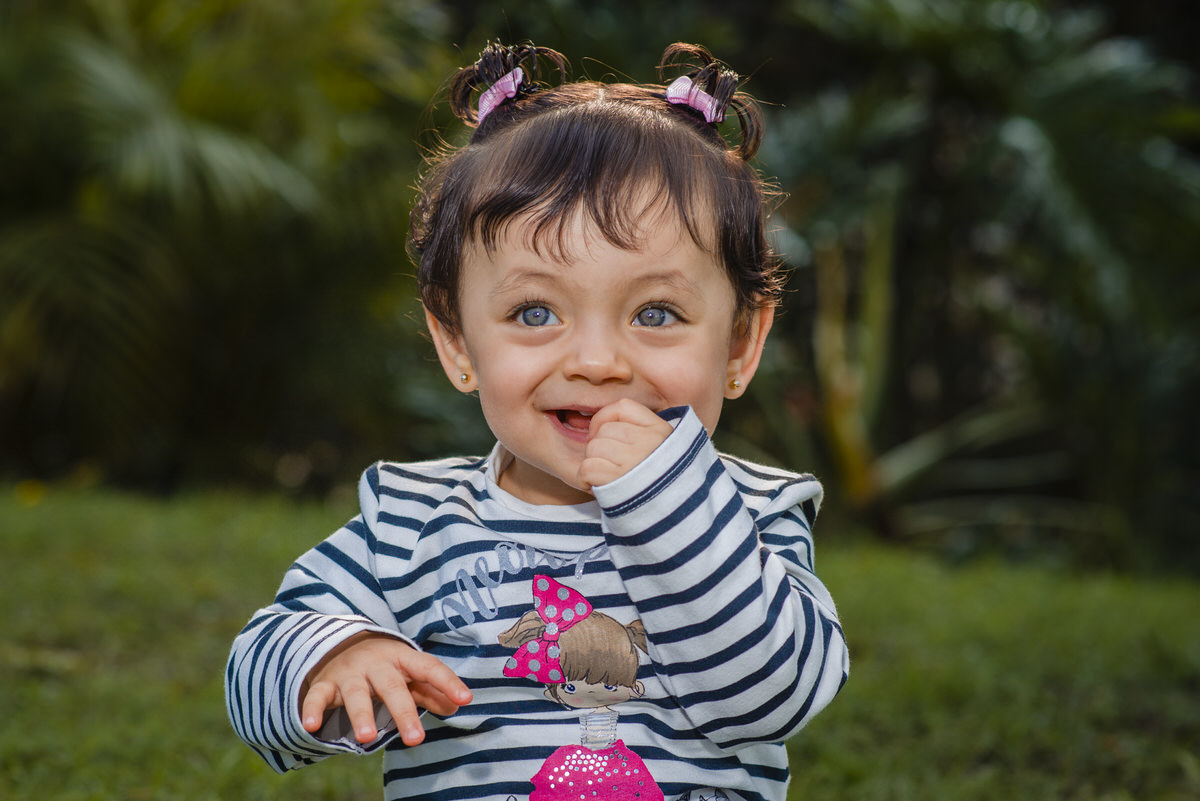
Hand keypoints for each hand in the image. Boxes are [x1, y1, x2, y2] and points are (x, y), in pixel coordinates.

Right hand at [300, 632, 471, 746]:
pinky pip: (318, 696)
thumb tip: (457, 706)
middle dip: (404, 712)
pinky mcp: (326, 683)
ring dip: (361, 715)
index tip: (465, 698)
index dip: (447, 682)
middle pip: (392, 687)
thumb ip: (431, 691)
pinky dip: (312, 709)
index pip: (428, 667)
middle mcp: (376, 663)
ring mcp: (350, 673)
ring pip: (356, 694)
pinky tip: (311, 725)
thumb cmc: (385, 666)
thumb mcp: (408, 673)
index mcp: (402, 658)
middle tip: (416, 739)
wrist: (341, 642)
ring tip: (369, 738)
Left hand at [577, 399, 673, 489]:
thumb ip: (641, 433)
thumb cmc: (663, 485)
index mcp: (660, 430)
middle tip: (611, 467)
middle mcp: (649, 442)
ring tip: (609, 479)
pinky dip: (587, 480)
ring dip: (594, 465)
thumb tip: (602, 423)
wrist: (678, 520)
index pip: (621, 407)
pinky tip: (599, 488)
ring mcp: (634, 461)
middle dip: (600, 448)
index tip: (607, 437)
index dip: (604, 419)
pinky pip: (587, 468)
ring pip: (593, 448)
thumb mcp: (664, 451)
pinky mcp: (618, 482)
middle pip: (603, 431)